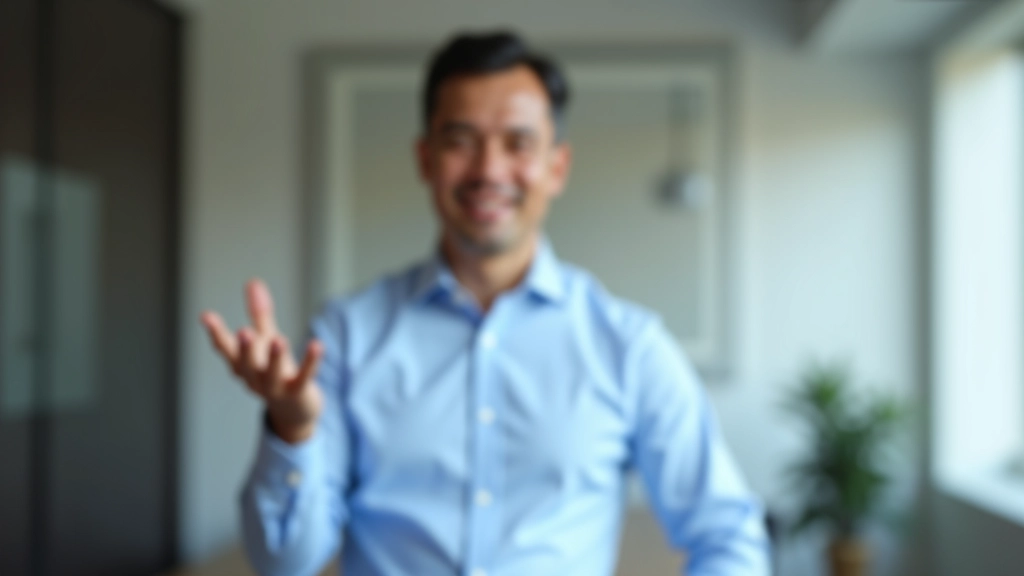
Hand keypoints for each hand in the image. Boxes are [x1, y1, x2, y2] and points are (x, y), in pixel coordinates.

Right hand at [201, 279, 323, 443]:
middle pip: (245, 365)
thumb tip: (252, 282)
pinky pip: (304, 377)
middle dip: (245, 349)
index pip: (225, 349)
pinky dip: (310, 362)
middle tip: (243, 332)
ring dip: (274, 359)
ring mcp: (275, 388)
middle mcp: (253, 378)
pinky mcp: (298, 392)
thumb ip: (259, 314)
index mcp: (242, 365)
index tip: (206, 316)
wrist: (294, 410)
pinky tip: (316, 345)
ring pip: (271, 375)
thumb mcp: (266, 340)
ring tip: (279, 340)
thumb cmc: (276, 371)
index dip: (216, 333)